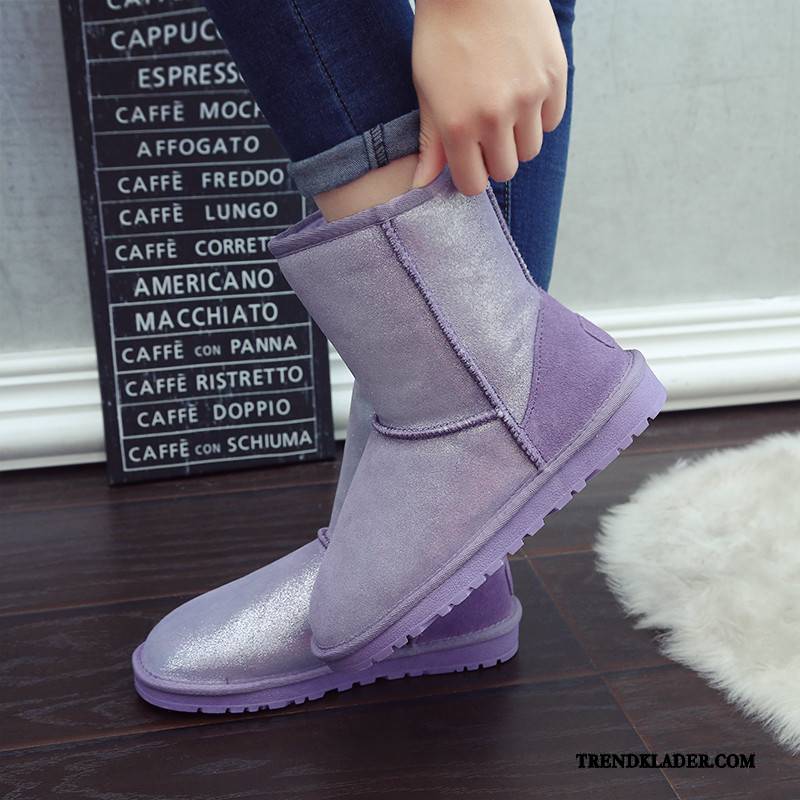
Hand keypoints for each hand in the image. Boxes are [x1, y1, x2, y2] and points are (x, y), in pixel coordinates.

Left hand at [412, 0, 567, 194]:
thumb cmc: (443, 33)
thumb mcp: (426, 88)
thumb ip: (431, 141)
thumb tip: (424, 184)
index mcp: (458, 124)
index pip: (474, 184)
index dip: (470, 174)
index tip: (468, 159)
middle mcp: (496, 117)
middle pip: (506, 170)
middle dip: (494, 158)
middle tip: (485, 133)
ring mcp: (529, 97)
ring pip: (531, 150)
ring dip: (518, 139)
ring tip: (503, 109)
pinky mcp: (554, 77)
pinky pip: (551, 121)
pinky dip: (538, 116)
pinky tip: (522, 91)